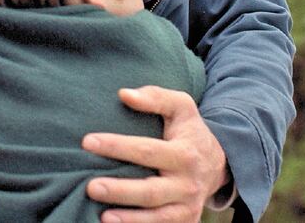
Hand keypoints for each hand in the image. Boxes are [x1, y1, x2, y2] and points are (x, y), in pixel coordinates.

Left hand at [82, 86, 228, 222]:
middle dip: (120, 190)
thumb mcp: (181, 106)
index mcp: (185, 153)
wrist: (216, 164)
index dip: (117, 146)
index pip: (147, 150)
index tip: (88, 141)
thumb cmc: (189, 130)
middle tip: (91, 186)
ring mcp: (187, 208)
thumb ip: (155, 97)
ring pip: (157, 218)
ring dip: (129, 219)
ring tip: (102, 215)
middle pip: (151, 191)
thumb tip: (124, 94)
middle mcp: (188, 184)